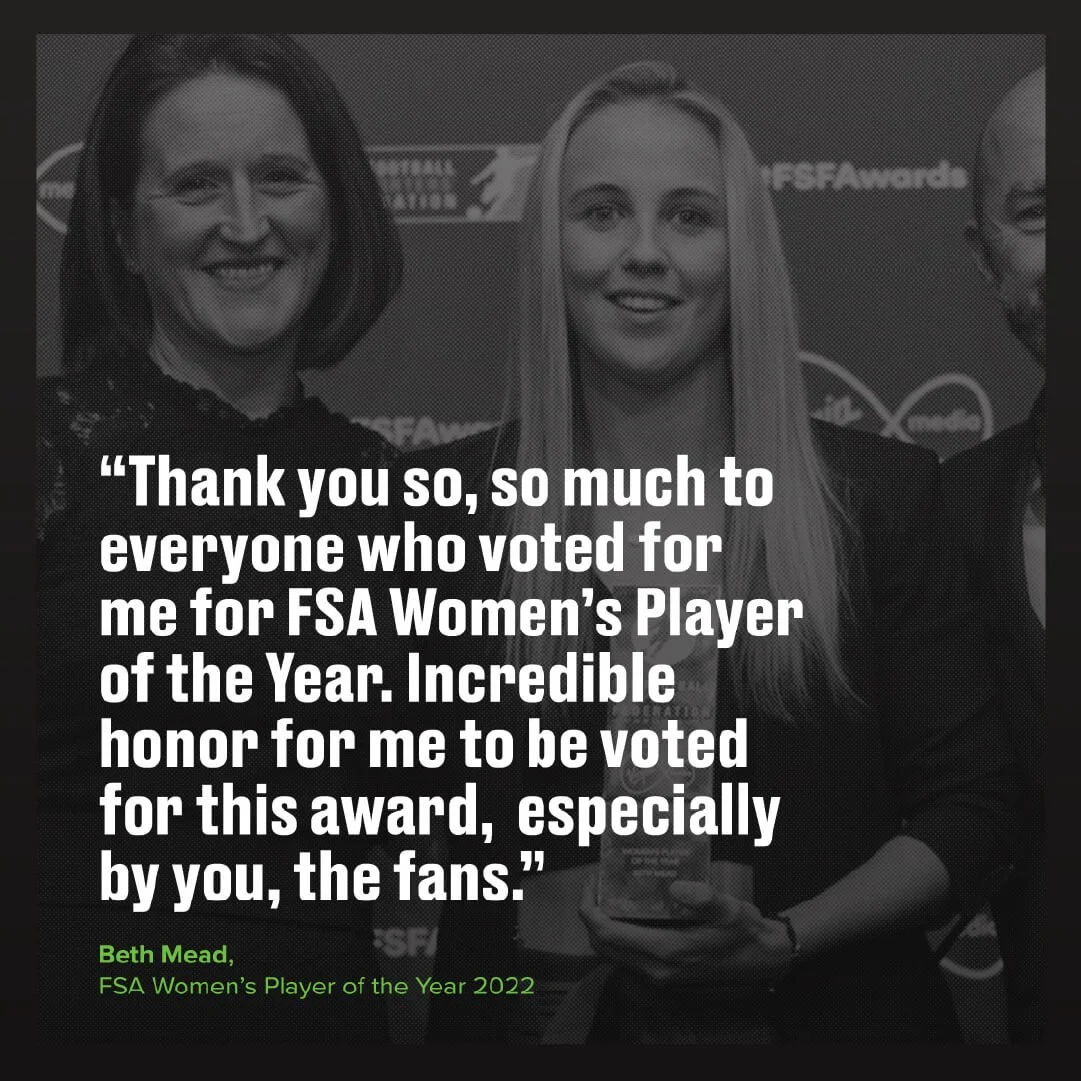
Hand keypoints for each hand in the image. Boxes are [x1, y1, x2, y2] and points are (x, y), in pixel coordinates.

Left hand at [578, 875, 793, 988]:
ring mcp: (659, 975)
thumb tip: (677, 886)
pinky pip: (625, 958)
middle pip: (602, 946)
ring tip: (606, 895)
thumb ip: (705, 898)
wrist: (763, 960)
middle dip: (590, 915)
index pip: (609, 935)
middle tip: (595, 884)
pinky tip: (627, 912)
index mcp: (667, 950)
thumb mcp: (730, 909)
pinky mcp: (664, 974)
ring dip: (600, 927)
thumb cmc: (745, 932)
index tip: (590, 883)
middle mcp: (657, 968)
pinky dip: (615, 937)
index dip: (589, 910)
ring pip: (612, 954)